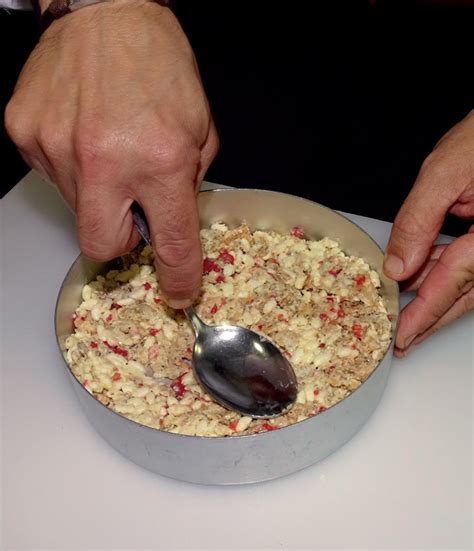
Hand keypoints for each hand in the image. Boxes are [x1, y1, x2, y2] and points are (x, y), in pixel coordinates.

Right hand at [5, 0, 217, 307]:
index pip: (171, 243)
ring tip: (111, 153)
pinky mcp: (26, 134)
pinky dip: (74, 170)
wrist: (106, 9)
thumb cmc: (159, 63)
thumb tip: (172, 222)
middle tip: (133, 211)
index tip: (178, 290)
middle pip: (103, 248)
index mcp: (160, 159)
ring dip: (100, 197)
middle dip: (121, 243)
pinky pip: (54, 178)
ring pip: (78, 211)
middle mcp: (105, 160)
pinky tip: (86, 137)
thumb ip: (188, 184)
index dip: (178, 276)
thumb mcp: (199, 129)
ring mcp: (58, 148)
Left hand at [384, 110, 473, 355]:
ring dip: (435, 297)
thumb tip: (397, 266)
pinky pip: (471, 264)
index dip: (425, 314)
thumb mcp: (445, 171)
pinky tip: (420, 276)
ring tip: (405, 316)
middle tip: (403, 341)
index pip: (453, 283)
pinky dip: (444, 272)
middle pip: (464, 294)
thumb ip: (418, 221)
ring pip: (468, 283)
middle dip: (430, 318)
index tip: (402, 338)